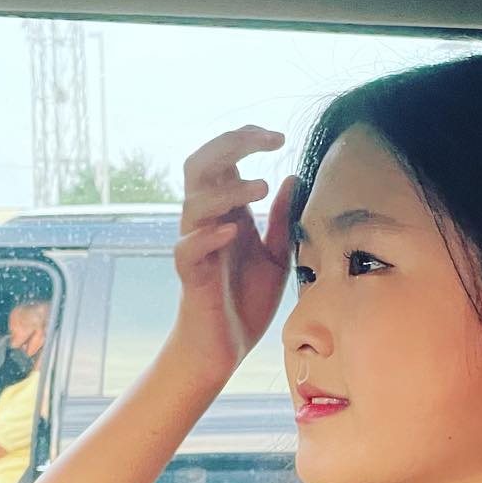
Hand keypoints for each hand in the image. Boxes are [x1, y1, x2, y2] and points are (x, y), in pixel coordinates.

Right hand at [172, 125, 297, 378]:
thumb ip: (280, 219)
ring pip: (195, 202)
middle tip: (269, 140)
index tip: (280, 136)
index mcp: (227, 211)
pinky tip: (233, 229)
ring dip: (228, 190)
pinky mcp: (190, 275)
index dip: (247, 140)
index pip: (225, 159)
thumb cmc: (246, 301)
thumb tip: (293, 177)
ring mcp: (195, 246)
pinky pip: (188, 248)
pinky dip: (209, 236)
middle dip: (232, 145)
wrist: (225, 346)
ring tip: (261, 188)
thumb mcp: (275, 256)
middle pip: (202, 165)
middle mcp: (206, 221)